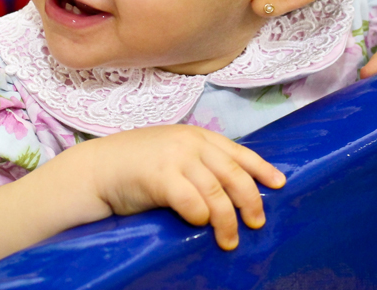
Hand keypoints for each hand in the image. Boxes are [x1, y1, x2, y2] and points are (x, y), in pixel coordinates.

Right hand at [81, 125, 284, 249]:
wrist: (97, 169)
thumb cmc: (135, 166)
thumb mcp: (172, 154)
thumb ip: (198, 163)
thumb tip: (232, 190)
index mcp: (196, 135)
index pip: (238, 152)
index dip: (261, 169)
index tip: (279, 184)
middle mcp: (189, 143)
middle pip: (233, 174)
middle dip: (250, 201)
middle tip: (256, 223)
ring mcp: (174, 158)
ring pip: (216, 192)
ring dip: (227, 220)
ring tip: (229, 240)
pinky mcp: (159, 176)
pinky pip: (190, 200)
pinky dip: (199, 215)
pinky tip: (199, 224)